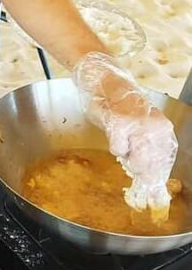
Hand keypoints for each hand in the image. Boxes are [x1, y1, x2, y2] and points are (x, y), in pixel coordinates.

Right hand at [73, 52, 177, 214]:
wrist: (105, 80)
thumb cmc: (122, 106)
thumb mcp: (143, 128)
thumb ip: (148, 150)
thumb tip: (150, 183)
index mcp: (164, 130)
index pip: (163, 166)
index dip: (153, 179)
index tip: (147, 189)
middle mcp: (156, 128)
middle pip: (149, 168)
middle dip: (136, 167)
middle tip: (127, 152)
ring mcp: (139, 126)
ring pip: (135, 161)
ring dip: (125, 154)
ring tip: (121, 135)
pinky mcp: (120, 124)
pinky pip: (117, 150)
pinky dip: (114, 144)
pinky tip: (112, 128)